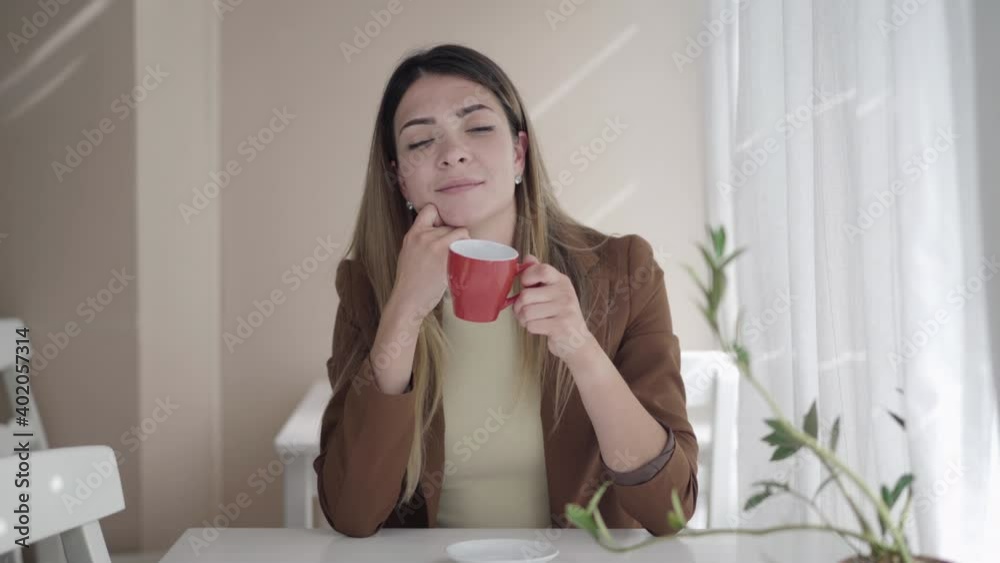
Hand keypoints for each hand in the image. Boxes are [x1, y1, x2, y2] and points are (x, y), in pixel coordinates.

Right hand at [391, 204, 468, 318]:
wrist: (407, 301)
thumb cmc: (409, 282)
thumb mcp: (408, 253)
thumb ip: (421, 241)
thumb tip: (439, 235)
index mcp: (413, 234)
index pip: (430, 210)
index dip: (440, 216)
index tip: (443, 228)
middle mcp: (424, 236)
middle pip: (449, 225)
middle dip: (453, 236)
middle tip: (451, 252)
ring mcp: (435, 245)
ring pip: (460, 232)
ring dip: (463, 243)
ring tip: (458, 257)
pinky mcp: (446, 257)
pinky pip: (465, 244)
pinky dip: (467, 251)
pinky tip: (462, 262)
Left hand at [511, 254, 598, 365]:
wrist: (577, 342)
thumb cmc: (559, 315)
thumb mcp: (552, 291)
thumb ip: (539, 274)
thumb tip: (528, 256)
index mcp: (561, 280)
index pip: (542, 269)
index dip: (527, 277)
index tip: (526, 286)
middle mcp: (565, 292)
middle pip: (526, 295)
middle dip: (519, 307)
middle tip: (525, 311)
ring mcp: (565, 309)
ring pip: (526, 312)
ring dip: (523, 320)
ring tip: (533, 320)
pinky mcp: (561, 326)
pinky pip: (532, 325)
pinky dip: (530, 329)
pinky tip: (540, 328)